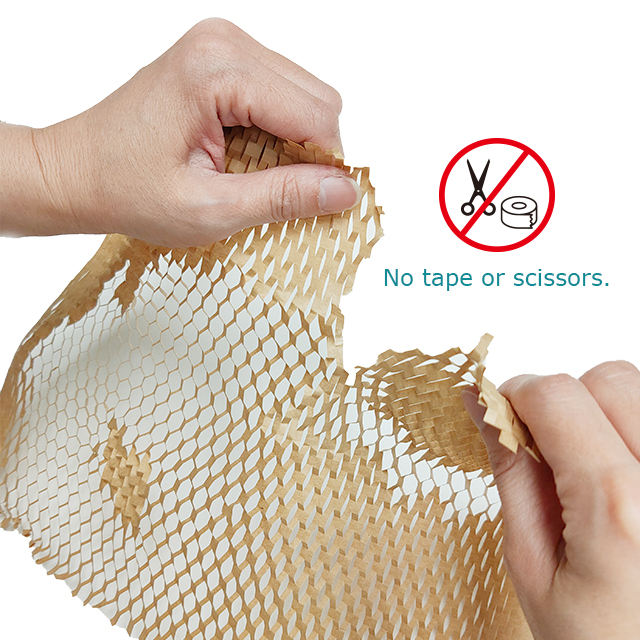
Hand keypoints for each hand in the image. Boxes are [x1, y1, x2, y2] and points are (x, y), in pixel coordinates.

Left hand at [0, 19, 357, 245]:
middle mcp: (225, 43)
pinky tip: (246, 155)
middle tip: (276, 192)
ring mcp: (224, 45)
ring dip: (294, 143)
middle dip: (312, 153)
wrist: (78, 171)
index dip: (325, 166)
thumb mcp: (209, 209)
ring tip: (252, 173)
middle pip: (318, 99)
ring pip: (306, 96)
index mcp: (218, 72)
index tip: (312, 205)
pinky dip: (277, 131)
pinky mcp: (222, 58)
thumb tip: (346, 192)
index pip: (316, 115)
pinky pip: (280, 93)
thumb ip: (281, 197)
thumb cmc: (129, 191)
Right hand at [463, 362, 639, 638]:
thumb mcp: (533, 566)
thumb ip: (511, 473)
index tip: (503, 417)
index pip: (556, 396)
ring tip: (587, 461)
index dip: (516, 395)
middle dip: (563, 399)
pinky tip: (618, 467)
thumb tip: (480, 405)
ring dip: (602, 408)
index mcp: (617, 507)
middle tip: (547, 445)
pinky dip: (628, 427)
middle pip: (607, 379)